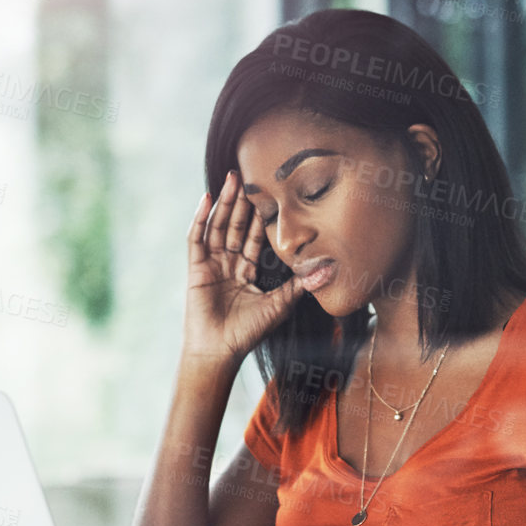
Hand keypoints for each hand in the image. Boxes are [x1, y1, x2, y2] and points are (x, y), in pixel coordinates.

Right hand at [181, 171, 311, 368]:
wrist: (220, 352)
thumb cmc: (248, 333)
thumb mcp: (280, 304)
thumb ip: (300, 285)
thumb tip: (330, 269)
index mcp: (245, 270)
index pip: (252, 236)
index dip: (259, 216)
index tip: (268, 193)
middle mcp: (227, 264)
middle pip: (233, 226)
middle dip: (240, 201)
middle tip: (247, 173)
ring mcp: (210, 265)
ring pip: (217, 227)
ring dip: (223, 203)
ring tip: (231, 178)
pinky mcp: (195, 269)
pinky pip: (196, 239)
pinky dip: (201, 219)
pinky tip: (207, 199)